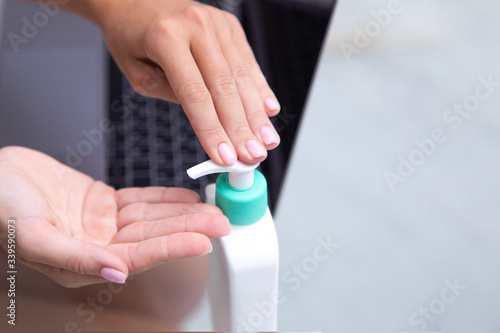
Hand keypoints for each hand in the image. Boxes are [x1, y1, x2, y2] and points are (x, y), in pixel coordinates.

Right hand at [0, 146, 229, 287]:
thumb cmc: (0, 208)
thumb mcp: (31, 235)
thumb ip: (73, 257)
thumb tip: (115, 273)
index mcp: (83, 264)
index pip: (139, 257)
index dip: (172, 247)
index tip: (204, 240)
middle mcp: (98, 247)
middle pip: (153, 237)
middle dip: (188, 228)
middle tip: (222, 221)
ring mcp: (102, 224)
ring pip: (151, 218)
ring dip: (182, 212)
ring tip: (213, 208)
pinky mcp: (103, 203)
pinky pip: (140, 200)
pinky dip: (164, 198)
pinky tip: (187, 197)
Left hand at [68, 0, 280, 165]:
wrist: (135, 0)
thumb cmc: (131, 38)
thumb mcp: (139, 75)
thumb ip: (175, 96)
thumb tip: (213, 123)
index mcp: (166, 38)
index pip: (195, 95)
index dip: (212, 130)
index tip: (224, 157)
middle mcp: (196, 26)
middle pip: (225, 88)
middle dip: (241, 128)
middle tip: (253, 156)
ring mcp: (217, 24)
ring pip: (241, 77)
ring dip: (256, 114)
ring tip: (266, 141)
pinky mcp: (229, 26)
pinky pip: (247, 62)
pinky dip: (259, 88)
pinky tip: (269, 110)